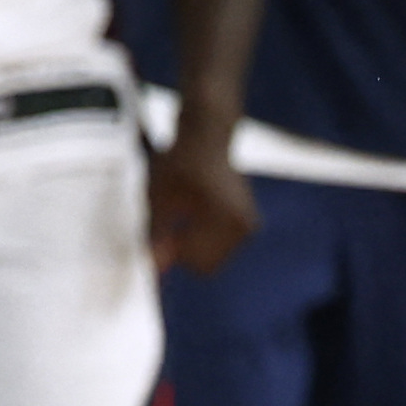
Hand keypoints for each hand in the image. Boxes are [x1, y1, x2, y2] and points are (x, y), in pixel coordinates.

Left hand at [149, 131, 257, 277]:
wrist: (206, 137)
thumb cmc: (179, 162)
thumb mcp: (158, 196)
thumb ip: (156, 233)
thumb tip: (157, 268)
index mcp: (225, 216)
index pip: (199, 264)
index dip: (177, 253)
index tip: (166, 228)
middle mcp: (243, 223)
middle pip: (208, 267)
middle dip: (187, 252)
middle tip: (175, 220)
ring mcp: (249, 224)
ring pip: (214, 260)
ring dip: (196, 245)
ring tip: (188, 212)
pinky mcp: (248, 224)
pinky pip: (221, 249)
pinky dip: (206, 238)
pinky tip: (200, 212)